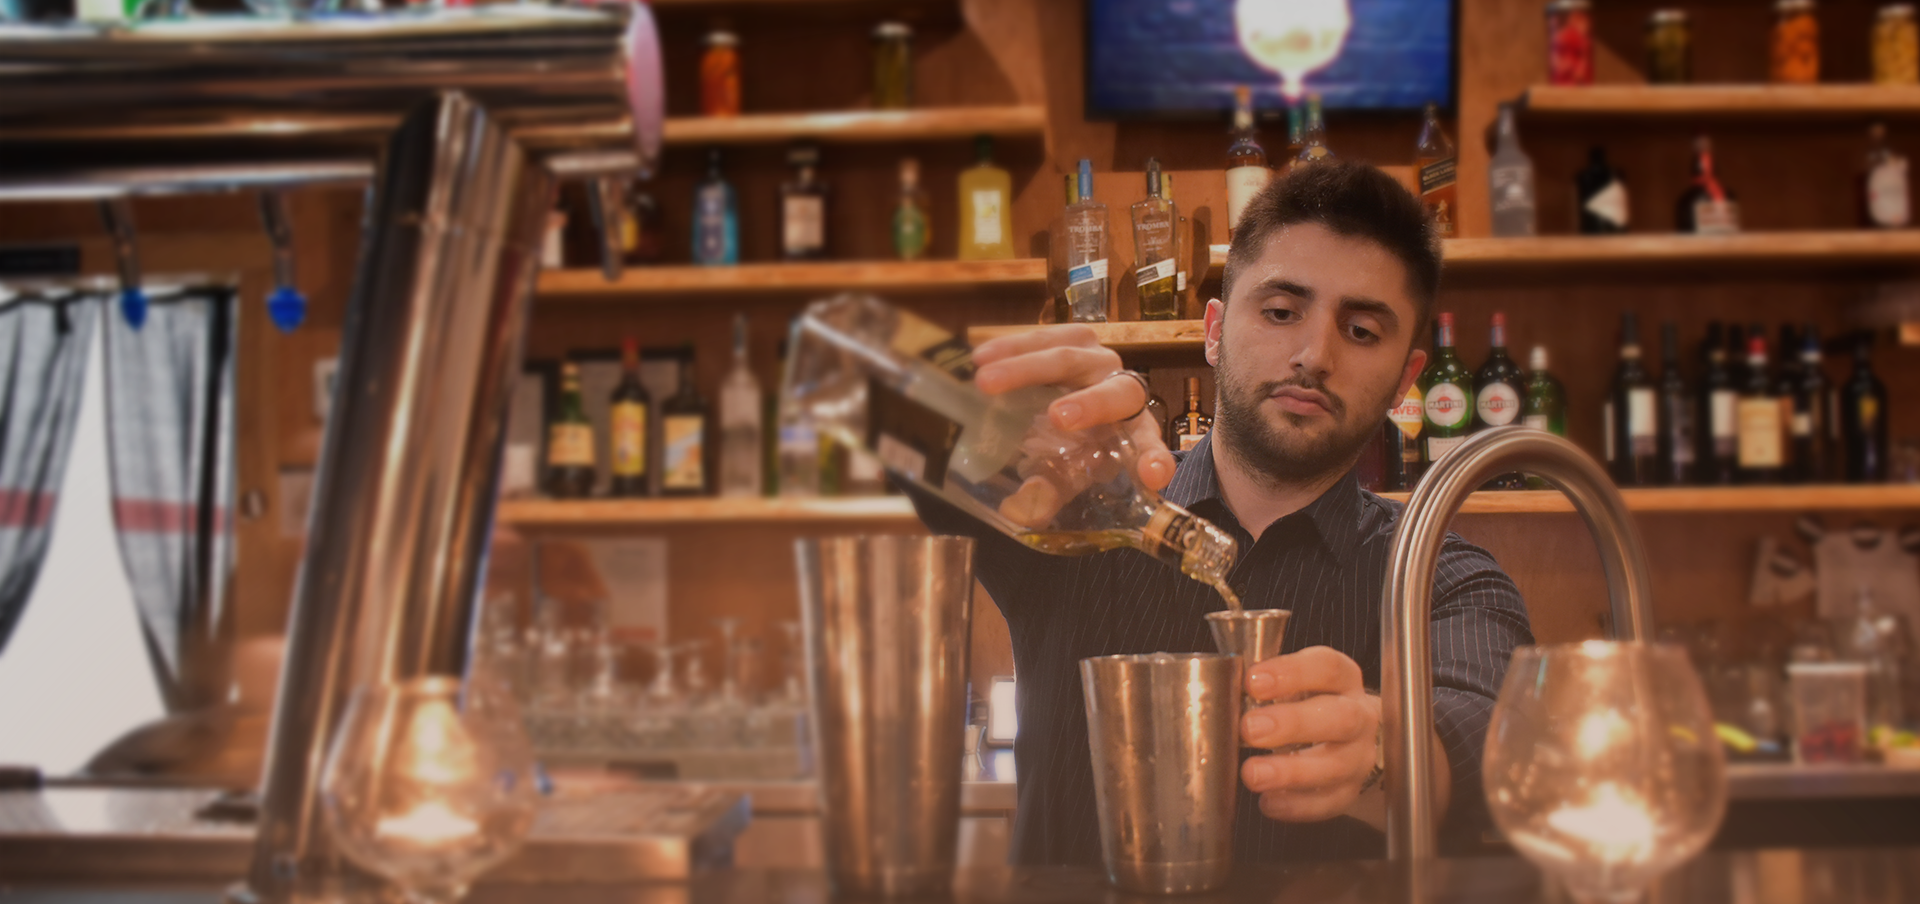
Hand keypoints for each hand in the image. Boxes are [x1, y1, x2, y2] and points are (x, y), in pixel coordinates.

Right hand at [971, 326, 1176, 523]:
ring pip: (1068, 357)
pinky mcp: (1071, 338)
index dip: (1153, 459)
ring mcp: (1097, 358)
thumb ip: (1050, 493)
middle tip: (1057, 418)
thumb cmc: (1074, 446)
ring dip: (1027, 368)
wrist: (1065, 401)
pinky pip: (1043, 338)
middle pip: (1112, 393)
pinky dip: (1010, 347)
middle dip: (1089, 405)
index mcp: (1135, 432)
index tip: (1152, 475)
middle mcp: (1123, 390)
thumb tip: (1023, 513)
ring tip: (984, 380)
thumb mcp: (1066, 475)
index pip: (1150, 445)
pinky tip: (980, 357)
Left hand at [1238, 646, 1380, 822]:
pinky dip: (1297, 805)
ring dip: (1290, 771)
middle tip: (1250, 729)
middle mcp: (1359, 717)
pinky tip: (1269, 801)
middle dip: (1293, 723)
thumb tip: (1218, 691)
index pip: (1327, 668)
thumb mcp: (1292, 682)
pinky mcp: (1350, 791)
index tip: (1253, 681)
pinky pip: (1330, 802)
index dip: (1291, 672)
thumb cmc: (1308, 702)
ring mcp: (1358, 757)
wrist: (1348, 736)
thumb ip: (1264, 683)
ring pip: (1336, 765)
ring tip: (1252, 773)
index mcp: (1343, 679)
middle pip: (1341, 717)